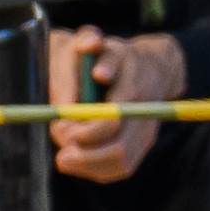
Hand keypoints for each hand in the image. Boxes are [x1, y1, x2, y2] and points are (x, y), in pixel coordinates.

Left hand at [47, 25, 184, 183]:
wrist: (149, 66)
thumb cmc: (107, 54)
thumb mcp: (93, 40)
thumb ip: (89, 42)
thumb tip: (91, 53)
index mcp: (132, 85)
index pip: (112, 118)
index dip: (84, 130)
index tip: (60, 128)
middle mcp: (144, 112)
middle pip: (120, 148)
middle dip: (85, 155)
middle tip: (61, 154)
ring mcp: (146, 130)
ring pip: (123, 162)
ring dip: (89, 166)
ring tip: (65, 158)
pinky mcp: (142, 144)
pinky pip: (123, 168)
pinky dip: (98, 170)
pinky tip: (79, 162)